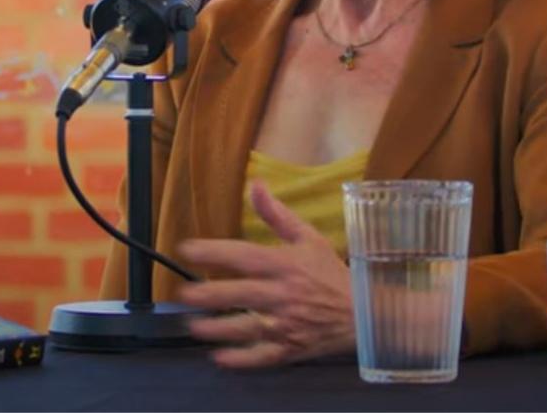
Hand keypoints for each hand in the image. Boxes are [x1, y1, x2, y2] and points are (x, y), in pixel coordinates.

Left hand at [176, 179, 355, 367]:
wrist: (363, 313)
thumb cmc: (330, 273)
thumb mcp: (308, 237)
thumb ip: (277, 214)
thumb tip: (255, 185)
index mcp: (285, 264)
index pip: (243, 256)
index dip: (213, 252)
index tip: (186, 249)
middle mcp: (283, 294)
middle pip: (239, 294)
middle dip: (208, 295)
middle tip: (183, 294)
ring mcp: (286, 324)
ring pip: (246, 328)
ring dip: (217, 329)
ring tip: (193, 327)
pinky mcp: (290, 349)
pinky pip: (262, 357)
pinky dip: (241, 360)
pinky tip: (219, 358)